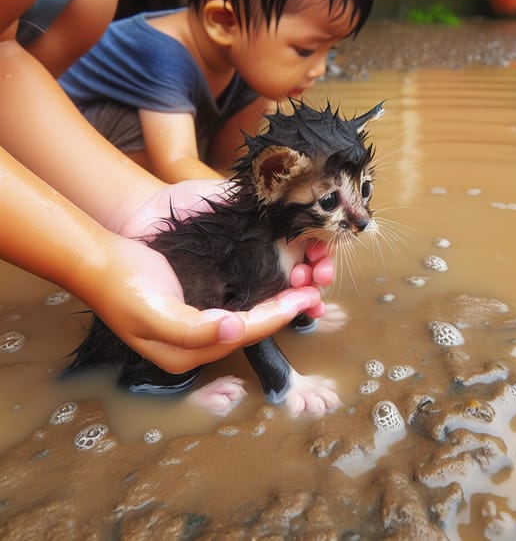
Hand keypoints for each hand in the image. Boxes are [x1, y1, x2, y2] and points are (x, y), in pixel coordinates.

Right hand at [83, 235, 326, 373]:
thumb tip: (234, 329)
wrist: (101, 261)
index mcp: (187, 354)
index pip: (244, 335)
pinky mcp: (199, 305)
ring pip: (249, 317)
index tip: (304, 299)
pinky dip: (261, 294)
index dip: (276, 317)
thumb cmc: (123, 287)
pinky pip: (238, 303)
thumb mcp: (153, 312)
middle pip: (252, 329)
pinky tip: (277, 281)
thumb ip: (193, 329)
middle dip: (284, 312)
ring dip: (277, 304)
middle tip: (315, 293)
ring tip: (304, 287)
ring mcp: (199, 325)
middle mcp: (198, 344)